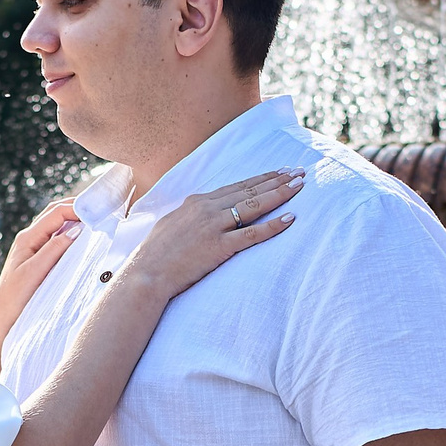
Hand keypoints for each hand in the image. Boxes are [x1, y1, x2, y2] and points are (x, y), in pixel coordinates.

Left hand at [0, 200, 82, 372]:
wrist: (4, 322)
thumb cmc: (15, 299)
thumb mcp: (34, 272)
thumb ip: (53, 249)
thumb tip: (75, 229)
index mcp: (27, 238)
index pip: (55, 213)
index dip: (76, 208)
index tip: (97, 211)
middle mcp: (30, 240)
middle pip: (56, 214)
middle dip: (77, 209)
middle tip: (100, 210)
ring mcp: (35, 250)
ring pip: (58, 227)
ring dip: (75, 222)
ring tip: (96, 222)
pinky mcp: (40, 261)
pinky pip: (58, 242)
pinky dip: (72, 236)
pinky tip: (84, 242)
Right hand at [128, 169, 301, 303]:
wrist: (145, 274)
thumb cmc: (156, 254)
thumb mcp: (174, 224)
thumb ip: (192, 215)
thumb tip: (203, 212)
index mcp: (198, 201)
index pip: (237, 185)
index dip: (261, 177)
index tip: (280, 171)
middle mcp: (207, 208)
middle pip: (250, 190)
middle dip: (277, 180)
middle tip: (300, 171)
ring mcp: (214, 227)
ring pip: (254, 205)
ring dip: (280, 194)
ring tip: (300, 186)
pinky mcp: (219, 247)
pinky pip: (252, 234)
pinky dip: (273, 225)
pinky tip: (290, 218)